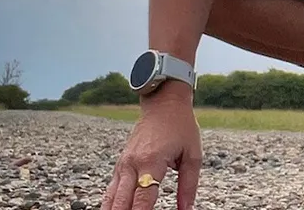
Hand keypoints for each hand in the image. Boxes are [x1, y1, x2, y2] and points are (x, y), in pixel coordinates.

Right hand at [101, 95, 200, 209]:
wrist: (164, 103)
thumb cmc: (181, 126)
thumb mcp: (193, 154)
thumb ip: (189, 186)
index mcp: (152, 162)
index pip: (143, 200)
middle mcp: (132, 165)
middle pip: (122, 204)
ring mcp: (123, 165)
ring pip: (110, 199)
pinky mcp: (120, 164)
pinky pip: (110, 190)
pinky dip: (110, 204)